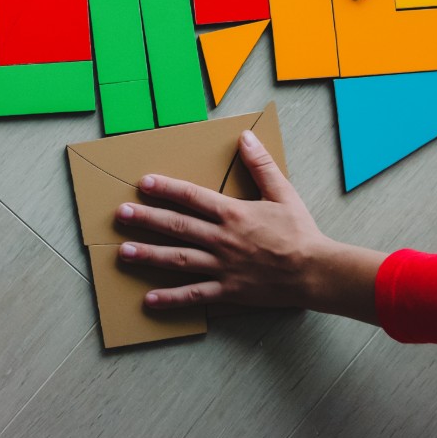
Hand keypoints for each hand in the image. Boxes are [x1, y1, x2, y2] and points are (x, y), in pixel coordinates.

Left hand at [113, 130, 384, 322]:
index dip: (165, 189)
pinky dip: (171, 298)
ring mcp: (222, 267)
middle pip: (176, 226)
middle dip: (146, 219)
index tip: (143, 184)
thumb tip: (245, 137)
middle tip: (120, 215)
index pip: (191, 197)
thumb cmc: (300, 232)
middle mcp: (222, 239)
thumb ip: (261, 165)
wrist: (316, 271)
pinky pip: (195, 295)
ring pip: (178, 259)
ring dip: (148, 255)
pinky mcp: (228, 291)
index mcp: (233, 214)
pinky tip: (149, 299)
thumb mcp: (283, 192)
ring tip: (123, 252)